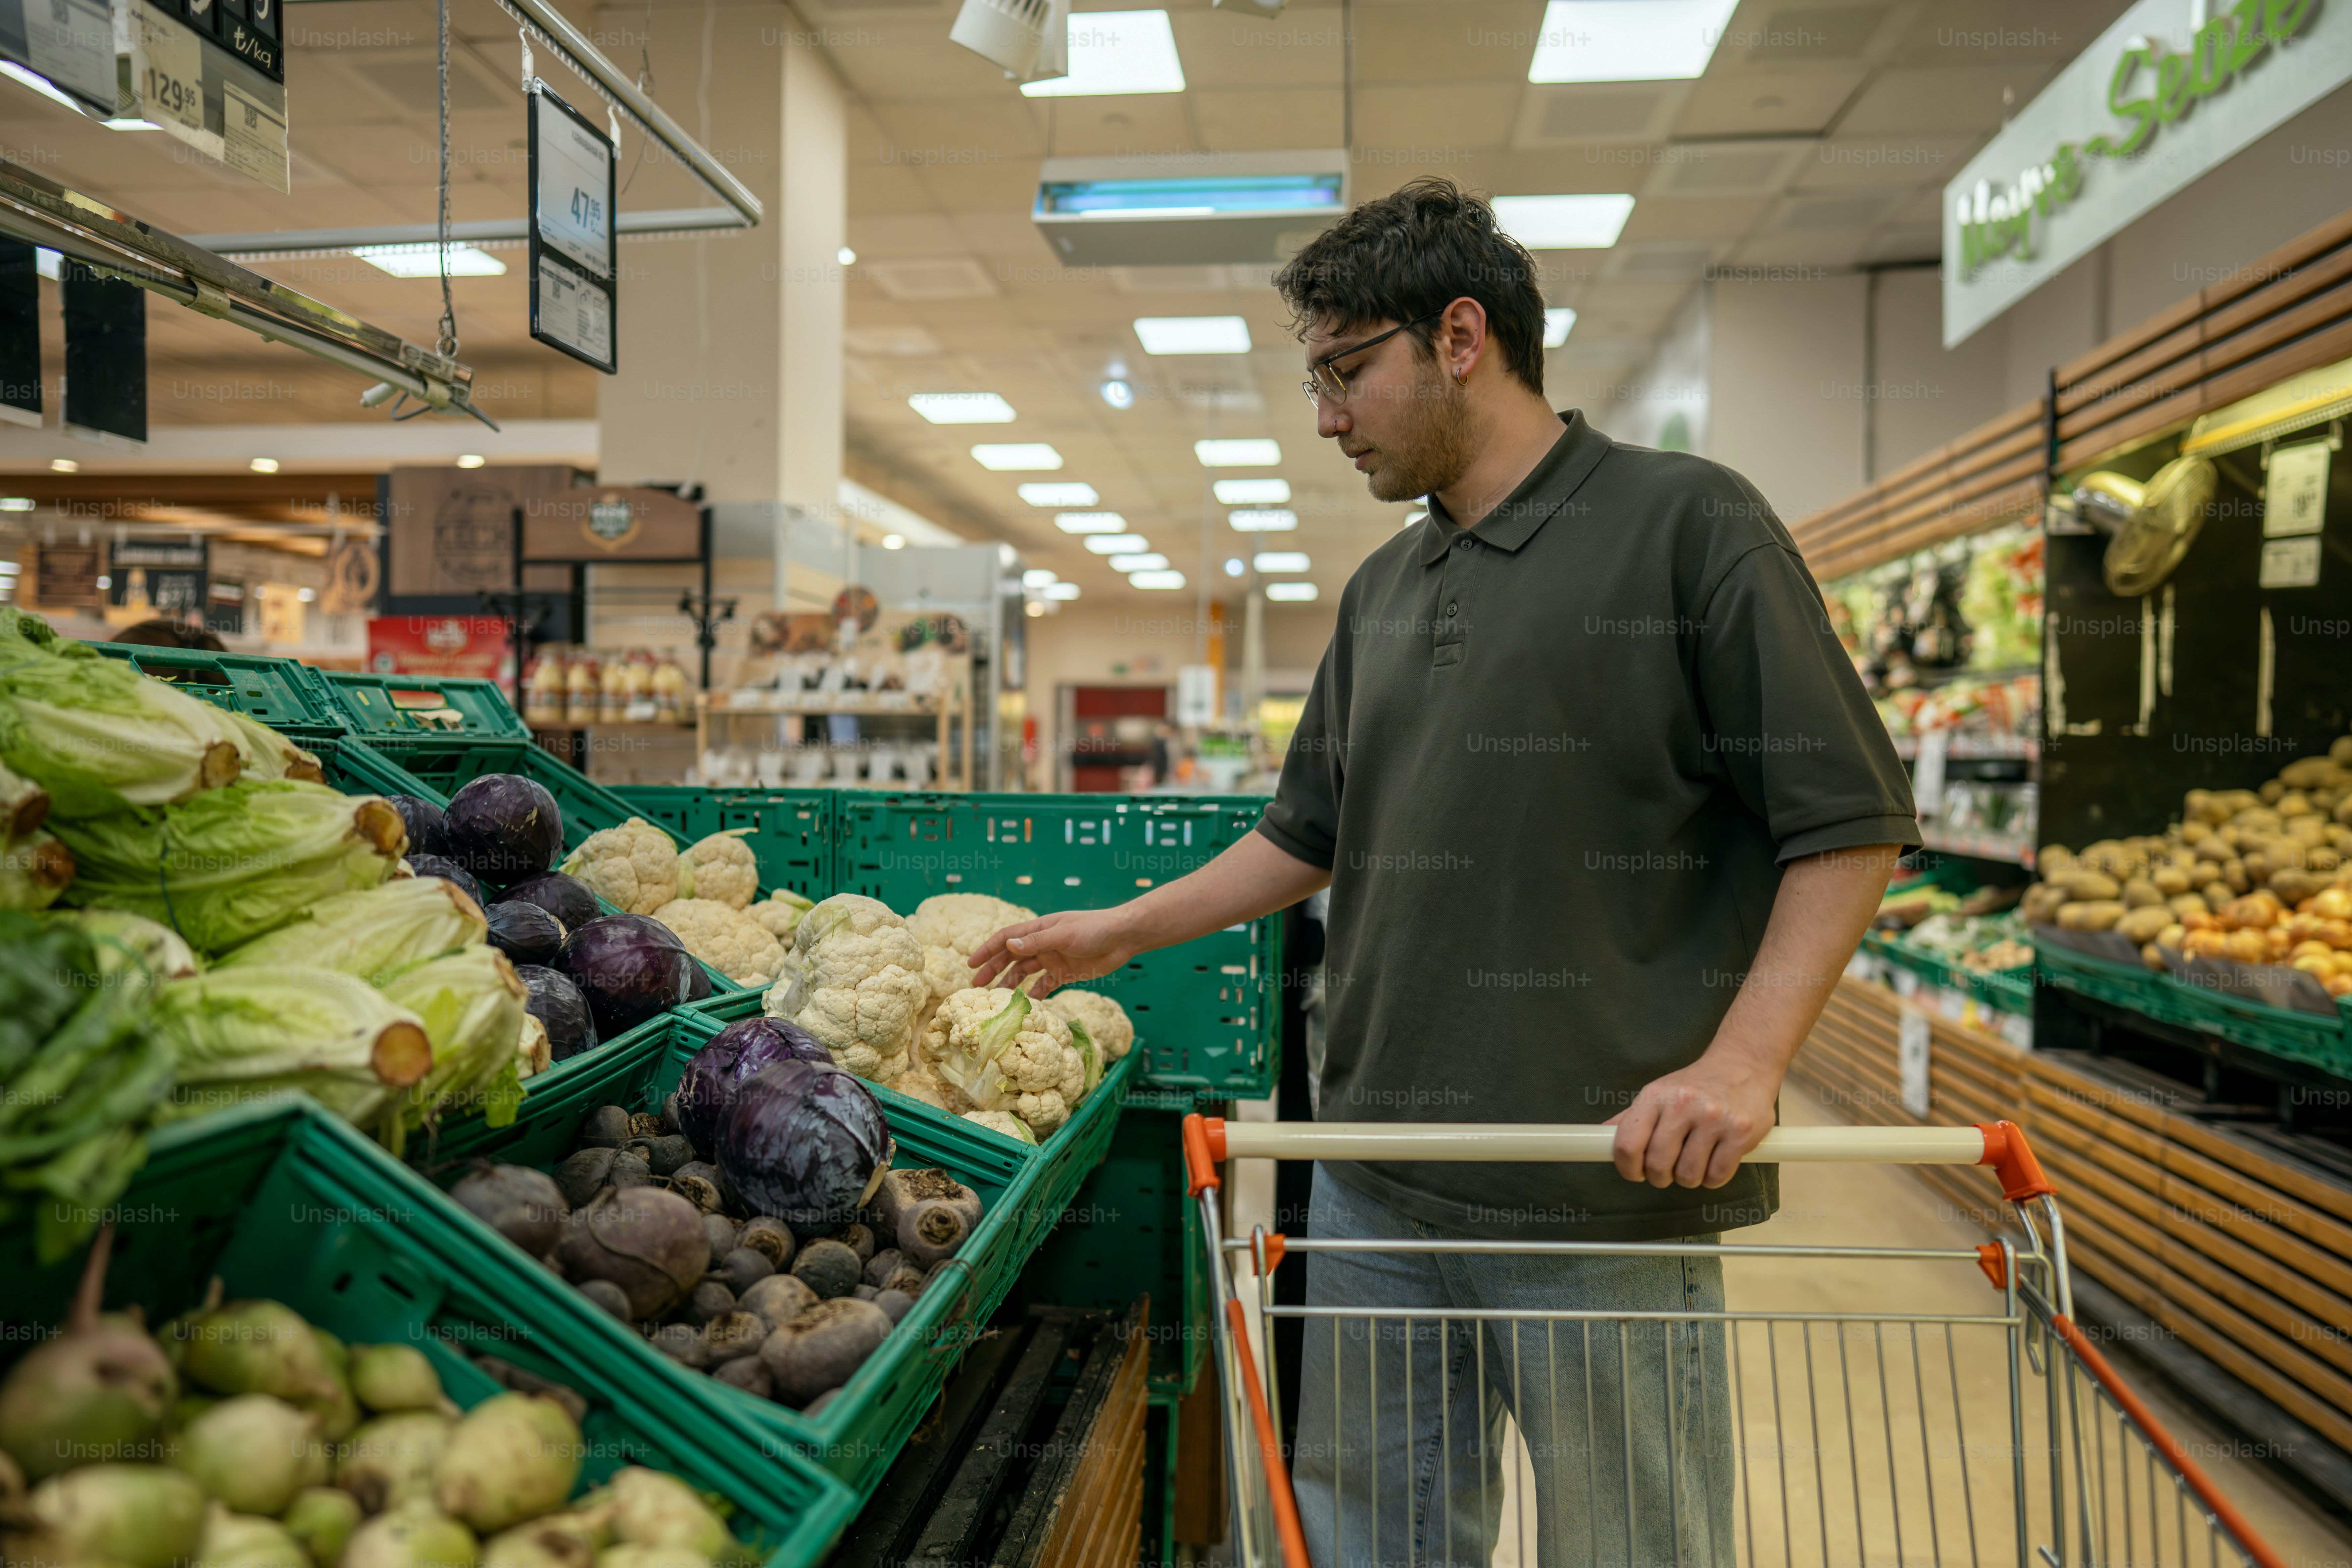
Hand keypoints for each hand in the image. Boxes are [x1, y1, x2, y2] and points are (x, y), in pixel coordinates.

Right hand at [968, 909, 1140, 995]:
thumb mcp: (1063, 935)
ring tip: (997, 1000)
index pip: (1006, 939)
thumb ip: (1037, 943)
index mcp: (1039, 930)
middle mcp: (1043, 944)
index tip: (971, 964)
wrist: (1123, 938)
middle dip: (993, 970)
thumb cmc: (1094, 929)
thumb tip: (1008, 947)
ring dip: (1011, 984)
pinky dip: (1034, 995)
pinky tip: (1025, 1006)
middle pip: (1011, 958)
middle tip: (976, 986)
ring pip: (1026, 973)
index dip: (988, 950)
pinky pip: (1045, 986)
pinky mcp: (1065, 973)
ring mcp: (1053, 959)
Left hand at [1605, 1054, 1777, 1189]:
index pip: (1626, 1144)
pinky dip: (1713, 1177)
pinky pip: (1717, 1176)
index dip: (1627, 1168)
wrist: (1744, 1064)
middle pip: (1657, 1165)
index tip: (1635, 1173)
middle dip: (1660, 1177)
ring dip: (1689, 1177)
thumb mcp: (1659, 1093)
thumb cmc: (1697, 1085)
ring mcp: (1713, 1118)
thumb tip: (1598, 1139)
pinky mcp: (1740, 1131)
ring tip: (1695, 1160)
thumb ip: (1630, 1118)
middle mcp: (1682, 1104)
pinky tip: (1715, 1160)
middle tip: (1669, 1170)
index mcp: (1655, 1096)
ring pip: (1688, 1175)